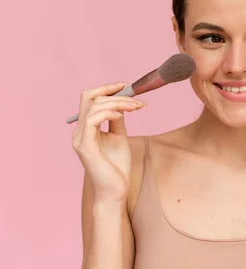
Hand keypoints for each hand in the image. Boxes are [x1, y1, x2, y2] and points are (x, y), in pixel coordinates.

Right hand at [70, 82, 146, 202]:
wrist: (116, 190)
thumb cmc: (117, 166)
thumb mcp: (119, 136)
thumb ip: (117, 120)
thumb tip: (123, 104)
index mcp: (85, 128)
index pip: (90, 99)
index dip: (107, 89)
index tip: (126, 86)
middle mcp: (79, 132)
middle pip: (88, 98)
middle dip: (114, 93)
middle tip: (136, 99)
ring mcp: (80, 139)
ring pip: (93, 106)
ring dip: (118, 103)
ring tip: (136, 107)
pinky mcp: (85, 146)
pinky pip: (92, 120)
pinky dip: (108, 113)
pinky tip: (122, 115)